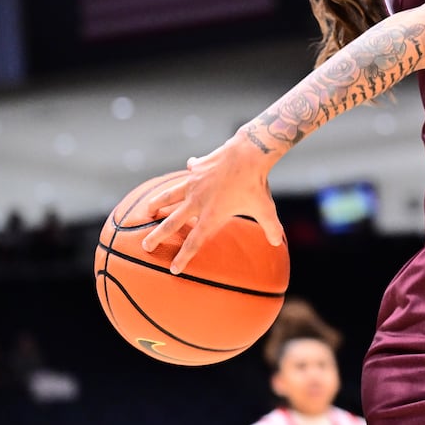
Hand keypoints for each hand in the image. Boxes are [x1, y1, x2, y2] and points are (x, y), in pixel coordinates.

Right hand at [141, 127, 286, 274]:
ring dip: (157, 203)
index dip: (184, 257)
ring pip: (169, 196)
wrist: (247, 155)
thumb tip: (279, 242)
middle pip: (172, 223)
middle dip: (158, 236)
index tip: (174, 269)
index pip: (194, 242)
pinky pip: (190, 171)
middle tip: (146, 245)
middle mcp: (197, 202)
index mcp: (211, 216)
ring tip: (148, 210)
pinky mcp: (197, 169)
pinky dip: (190, 170)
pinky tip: (191, 166)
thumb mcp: (265, 209)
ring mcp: (194, 184)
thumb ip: (271, 228)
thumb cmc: (256, 185)